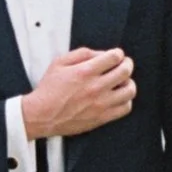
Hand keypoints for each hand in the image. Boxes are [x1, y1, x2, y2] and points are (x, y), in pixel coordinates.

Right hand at [20, 47, 135, 142]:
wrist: (42, 115)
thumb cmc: (49, 90)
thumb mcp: (59, 62)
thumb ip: (82, 54)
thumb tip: (100, 54)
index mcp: (85, 72)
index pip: (114, 57)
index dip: (118, 53)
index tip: (116, 55)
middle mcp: (95, 87)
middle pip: (125, 71)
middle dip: (127, 64)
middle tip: (124, 64)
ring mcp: (101, 104)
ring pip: (129, 90)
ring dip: (128, 82)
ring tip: (123, 81)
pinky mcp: (102, 117)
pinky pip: (125, 108)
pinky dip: (126, 100)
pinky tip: (119, 97)